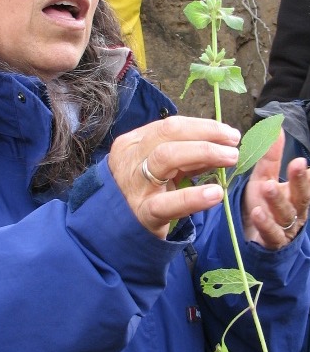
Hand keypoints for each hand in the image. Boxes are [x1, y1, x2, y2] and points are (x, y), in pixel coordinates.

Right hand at [107, 116, 239, 238]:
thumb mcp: (159, 168)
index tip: (228, 133)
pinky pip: (167, 203)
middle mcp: (130, 158)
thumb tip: (221, 143)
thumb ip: (184, 156)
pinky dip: (193, 197)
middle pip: (168, 134)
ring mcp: (135, 184)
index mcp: (133, 143)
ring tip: (230, 158)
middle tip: (233, 142)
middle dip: (205, 134)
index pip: (169, 126)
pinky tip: (215, 193)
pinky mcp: (143, 212)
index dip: (202, 126)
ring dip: (203, 152)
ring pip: (165, 157)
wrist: (118, 226)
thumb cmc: (143, 190)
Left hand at [242, 131, 309, 248]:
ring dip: (278, 199)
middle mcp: (295, 210)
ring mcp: (285, 227)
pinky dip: (265, 223)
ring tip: (268, 186)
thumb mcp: (265, 177)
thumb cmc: (263, 204)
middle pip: (301, 195)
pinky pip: (271, 233)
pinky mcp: (272, 241)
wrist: (251, 237)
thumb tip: (277, 126)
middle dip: (301, 180)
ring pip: (286, 213)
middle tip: (298, 163)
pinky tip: (257, 212)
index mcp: (295, 193)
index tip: (305, 159)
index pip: (307, 181)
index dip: (308, 173)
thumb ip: (271, 156)